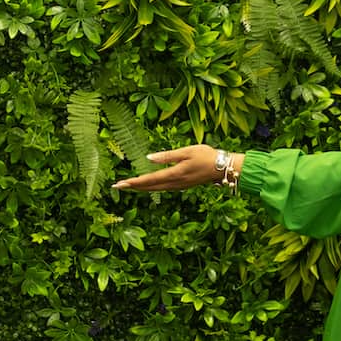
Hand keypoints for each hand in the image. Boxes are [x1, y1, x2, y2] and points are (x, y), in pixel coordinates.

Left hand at [112, 145, 238, 191]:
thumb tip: (148, 158)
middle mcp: (175, 183)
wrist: (223, 168)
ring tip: (129, 186)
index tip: (120, 184)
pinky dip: (152, 187)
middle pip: (149, 187)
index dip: (133, 182)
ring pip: (155, 189)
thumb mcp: (186, 151)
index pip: (149, 179)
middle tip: (117, 186)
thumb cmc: (207, 156)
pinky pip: (163, 188)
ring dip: (141, 188)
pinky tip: (148, 185)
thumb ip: (167, 156)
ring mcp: (179, 186)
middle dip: (133, 187)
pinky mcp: (182, 185)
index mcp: (174, 174)